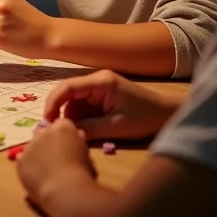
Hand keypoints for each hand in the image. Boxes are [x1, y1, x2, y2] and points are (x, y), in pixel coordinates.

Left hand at [17, 118, 95, 211]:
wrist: (65, 190)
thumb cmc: (82, 174)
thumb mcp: (86, 155)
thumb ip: (79, 142)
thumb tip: (77, 135)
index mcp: (62, 128)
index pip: (62, 124)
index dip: (65, 135)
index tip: (69, 146)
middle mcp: (44, 132)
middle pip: (44, 132)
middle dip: (49, 142)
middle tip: (56, 158)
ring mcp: (30, 145)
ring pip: (32, 145)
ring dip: (37, 153)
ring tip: (46, 170)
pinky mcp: (21, 159)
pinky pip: (23, 159)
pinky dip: (29, 166)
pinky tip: (37, 177)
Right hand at [43, 69, 180, 140]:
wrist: (170, 115)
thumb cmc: (146, 118)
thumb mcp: (117, 127)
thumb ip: (90, 129)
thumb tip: (66, 134)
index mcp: (100, 82)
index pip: (68, 87)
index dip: (54, 102)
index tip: (47, 121)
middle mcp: (97, 80)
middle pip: (69, 95)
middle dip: (63, 113)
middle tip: (58, 133)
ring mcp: (100, 88)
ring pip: (76, 102)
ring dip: (74, 118)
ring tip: (75, 136)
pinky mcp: (104, 97)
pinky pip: (85, 107)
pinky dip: (83, 119)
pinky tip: (84, 131)